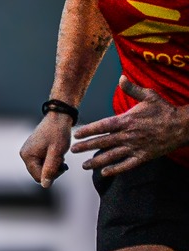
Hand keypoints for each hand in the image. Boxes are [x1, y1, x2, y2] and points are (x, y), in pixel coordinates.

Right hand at [19, 112, 73, 187]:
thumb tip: (45, 186)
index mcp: (27, 156)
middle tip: (62, 159)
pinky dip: (50, 160)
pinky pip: (41, 162)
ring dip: (52, 165)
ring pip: (41, 168)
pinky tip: (55, 152)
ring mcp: (28, 151)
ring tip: (59, 155)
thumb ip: (50, 169)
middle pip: (39, 174)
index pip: (39, 177)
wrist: (58, 117)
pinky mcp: (33, 149)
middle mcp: (24, 154)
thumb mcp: (56, 153)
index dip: (53, 175)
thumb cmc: (58, 133)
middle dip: (52, 170)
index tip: (63, 165)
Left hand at [72, 78, 188, 176]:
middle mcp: (128, 135)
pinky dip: (116, 169)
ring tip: (84, 165)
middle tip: (72, 150)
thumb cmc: (164, 110)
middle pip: (103, 142)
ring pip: (112, 155)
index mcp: (127, 120)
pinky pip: (127, 165)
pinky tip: (104, 172)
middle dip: (86, 146)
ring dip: (96, 161)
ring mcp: (136, 147)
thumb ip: (132, 89)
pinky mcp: (144, 157)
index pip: (102, 126)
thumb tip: (121, 78)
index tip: (76, 134)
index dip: (88, 130)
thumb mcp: (149, 96)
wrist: (183, 126)